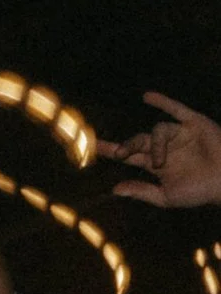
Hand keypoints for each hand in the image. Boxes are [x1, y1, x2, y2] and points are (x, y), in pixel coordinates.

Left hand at [101, 93, 220, 208]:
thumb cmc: (200, 192)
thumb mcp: (166, 197)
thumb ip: (142, 191)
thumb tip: (115, 189)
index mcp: (157, 164)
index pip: (130, 155)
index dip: (112, 150)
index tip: (93, 147)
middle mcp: (166, 147)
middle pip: (139, 141)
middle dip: (127, 146)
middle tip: (119, 153)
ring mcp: (180, 134)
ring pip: (157, 130)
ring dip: (156, 145)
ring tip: (160, 162)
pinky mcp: (195, 124)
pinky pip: (177, 110)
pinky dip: (163, 102)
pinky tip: (147, 97)